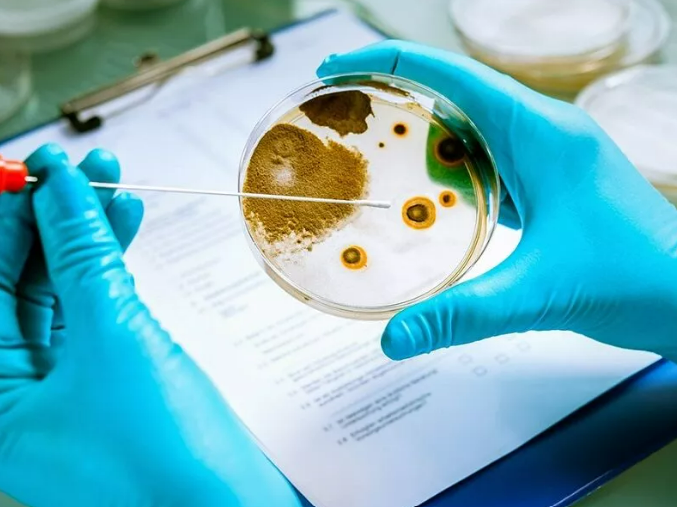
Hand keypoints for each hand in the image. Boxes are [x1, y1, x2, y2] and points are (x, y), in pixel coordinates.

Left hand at [0, 145, 301, 506]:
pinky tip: (127, 226)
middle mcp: (20, 393)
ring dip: (88, 237)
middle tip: (77, 170)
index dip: (10, 219)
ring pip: (63, 291)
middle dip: (51, 220)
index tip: (39, 169)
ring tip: (112, 185)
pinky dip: (113, 267)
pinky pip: (99, 309)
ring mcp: (67, 384)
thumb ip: (82, 256)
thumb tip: (60, 187)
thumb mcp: (114, 340)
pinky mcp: (111, 376)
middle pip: (20, 284)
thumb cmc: (163, 456)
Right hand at [318, 41, 676, 361]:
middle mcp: (543, 132)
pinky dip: (447, 168)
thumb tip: (391, 340)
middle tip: (340, 108)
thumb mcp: (538, 294)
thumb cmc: (636, 280)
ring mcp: (546, 156)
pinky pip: (486, 161)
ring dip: (420, 131)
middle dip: (394, 91)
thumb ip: (461, 314)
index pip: (452, 75)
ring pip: (470, 127)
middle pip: (455, 92)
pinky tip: (421, 192)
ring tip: (369, 147)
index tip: (338, 67)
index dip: (389, 63)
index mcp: (541, 132)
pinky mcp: (546, 183)